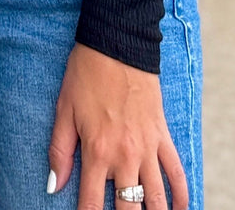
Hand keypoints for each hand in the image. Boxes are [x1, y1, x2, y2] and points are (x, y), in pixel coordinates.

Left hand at [48, 42, 187, 209]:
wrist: (118, 42)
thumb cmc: (86, 73)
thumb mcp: (64, 110)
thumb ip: (59, 152)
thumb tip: (54, 186)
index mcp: (97, 151)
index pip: (91, 205)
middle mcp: (125, 155)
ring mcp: (148, 147)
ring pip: (156, 198)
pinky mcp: (162, 135)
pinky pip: (176, 172)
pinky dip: (181, 195)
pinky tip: (179, 209)